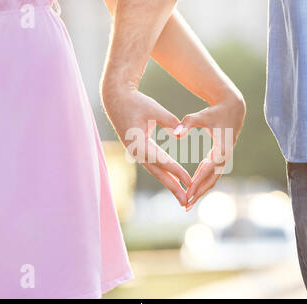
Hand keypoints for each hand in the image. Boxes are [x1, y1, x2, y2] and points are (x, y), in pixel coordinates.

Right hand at [104, 88, 191, 205]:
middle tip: (186, 202)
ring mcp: (135, 152)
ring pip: (155, 171)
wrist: (116, 98)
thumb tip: (181, 135)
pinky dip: (163, 174)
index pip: (163, 161)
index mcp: (139, 144)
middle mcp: (136, 152)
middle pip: (158, 173)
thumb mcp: (154, 109)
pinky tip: (172, 180)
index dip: (177, 171)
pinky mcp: (137, 150)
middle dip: (173, 187)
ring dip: (169, 183)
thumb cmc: (136, 102)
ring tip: (182, 196)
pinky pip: (152, 165)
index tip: (190, 181)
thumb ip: (169, 121)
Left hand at [176, 94, 245, 210]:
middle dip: (199, 193)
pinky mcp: (221, 157)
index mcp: (222, 148)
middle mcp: (226, 156)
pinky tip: (192, 189)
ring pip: (213, 179)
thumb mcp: (200, 116)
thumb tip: (176, 134)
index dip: (198, 180)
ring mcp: (225, 158)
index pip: (209, 168)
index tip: (188, 191)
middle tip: (186, 205)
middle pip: (213, 179)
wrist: (232, 108)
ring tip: (188, 203)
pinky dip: (202, 182)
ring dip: (201, 191)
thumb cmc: (214, 111)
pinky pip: (212, 173)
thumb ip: (187, 123)